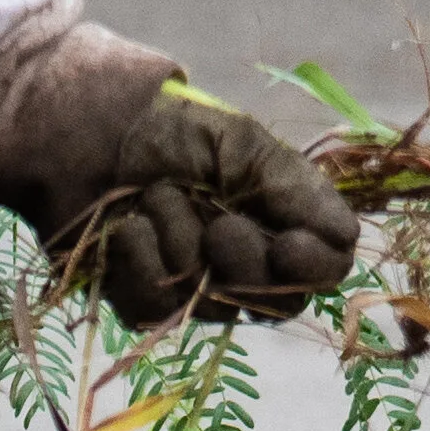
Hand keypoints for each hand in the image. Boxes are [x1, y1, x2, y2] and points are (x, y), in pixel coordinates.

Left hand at [91, 87, 358, 327]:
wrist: (81, 124)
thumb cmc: (167, 127)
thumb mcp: (243, 144)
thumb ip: (295, 191)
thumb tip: (348, 236)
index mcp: (277, 219)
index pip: (324, 267)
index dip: (313, 267)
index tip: (289, 245)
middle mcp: (242, 261)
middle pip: (277, 302)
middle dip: (246, 262)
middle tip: (218, 224)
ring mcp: (191, 286)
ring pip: (212, 304)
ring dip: (183, 243)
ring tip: (154, 196)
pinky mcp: (138, 298)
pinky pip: (156, 306)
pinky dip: (141, 260)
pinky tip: (126, 227)